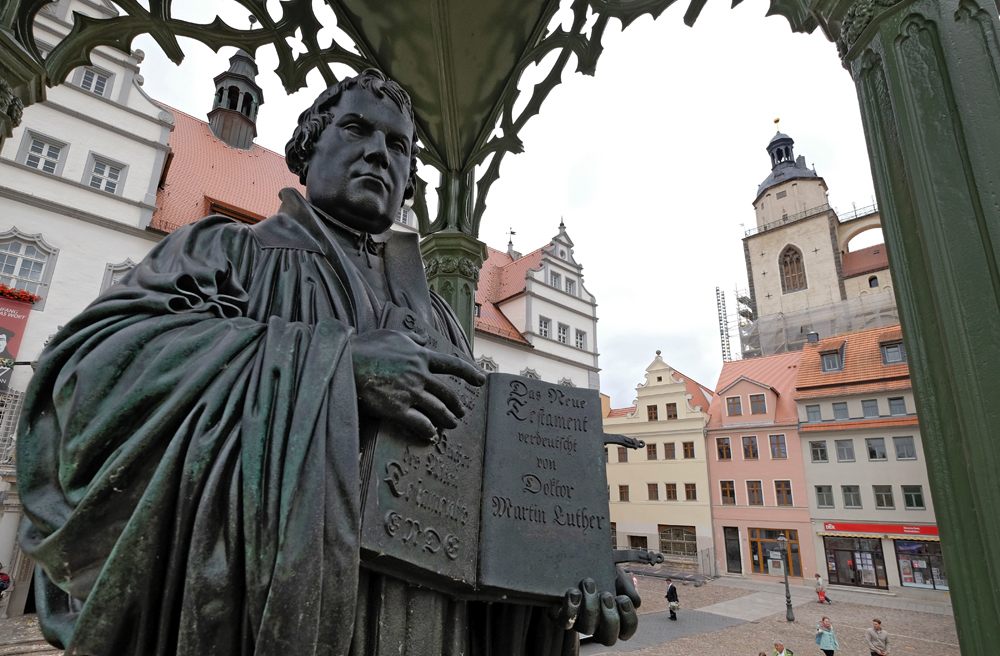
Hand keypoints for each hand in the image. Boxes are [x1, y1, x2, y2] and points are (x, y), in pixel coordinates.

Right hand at [351, 329, 485, 439]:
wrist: (346, 364)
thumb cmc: (366, 347)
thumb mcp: (392, 335)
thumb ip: (412, 339)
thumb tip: (423, 340)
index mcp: (420, 356)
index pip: (452, 365)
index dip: (470, 373)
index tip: (481, 380)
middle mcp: (420, 375)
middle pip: (447, 393)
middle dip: (458, 404)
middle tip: (462, 411)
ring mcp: (410, 393)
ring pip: (438, 409)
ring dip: (448, 419)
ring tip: (452, 425)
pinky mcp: (398, 409)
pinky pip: (419, 423)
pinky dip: (429, 430)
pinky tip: (432, 435)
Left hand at [549, 573, 638, 645]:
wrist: (575, 560)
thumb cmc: (599, 570)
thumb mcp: (617, 574)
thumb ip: (627, 586)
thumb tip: (636, 602)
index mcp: (613, 617)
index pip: (626, 631)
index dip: (628, 619)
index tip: (623, 599)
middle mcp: (597, 625)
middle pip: (608, 639)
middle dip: (610, 618)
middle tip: (607, 595)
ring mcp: (579, 622)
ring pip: (587, 629)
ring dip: (590, 606)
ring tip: (589, 583)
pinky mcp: (561, 616)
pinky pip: (565, 621)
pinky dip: (571, 608)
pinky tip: (574, 591)